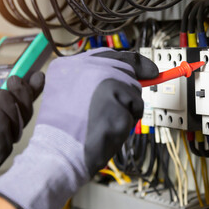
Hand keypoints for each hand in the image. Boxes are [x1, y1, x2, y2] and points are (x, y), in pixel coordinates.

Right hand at [0, 48, 158, 208]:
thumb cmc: (64, 131)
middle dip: (128, 91)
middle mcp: (86, 66)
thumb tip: (131, 74)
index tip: (149, 70)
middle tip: (120, 110)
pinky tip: (109, 129)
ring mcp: (102, 81)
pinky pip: (135, 108)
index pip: (109, 54)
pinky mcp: (116, 98)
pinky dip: (128, 121)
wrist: (58, 153)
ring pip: (133, 89)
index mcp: (69, 64)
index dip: (133, 62)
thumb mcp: (67, 95)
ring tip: (103, 122)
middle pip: (126, 70)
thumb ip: (92, 80)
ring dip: (126, 109)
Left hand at [0, 57, 43, 208]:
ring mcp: (4, 141)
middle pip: (26, 112)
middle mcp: (9, 126)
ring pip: (18, 126)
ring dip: (10, 108)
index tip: (37, 74)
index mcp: (6, 110)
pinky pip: (4, 144)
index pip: (25, 98)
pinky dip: (0, 127)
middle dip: (22, 95)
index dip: (34, 87)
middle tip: (13, 80)